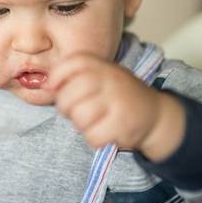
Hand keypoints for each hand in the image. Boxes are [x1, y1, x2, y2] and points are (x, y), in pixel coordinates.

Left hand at [49, 53, 184, 160]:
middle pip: (67, 96)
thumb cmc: (118, 95)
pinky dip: (95, 139)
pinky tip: (105, 131)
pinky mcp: (124, 123)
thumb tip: (46, 86)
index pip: (69, 64)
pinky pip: (93, 136)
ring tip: (94, 121)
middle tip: (74, 111)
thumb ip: (75, 77)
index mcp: (101, 64)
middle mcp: (110, 78)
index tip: (56, 88)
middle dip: (65, 108)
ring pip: (79, 118)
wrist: (155, 114)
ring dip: (81, 125)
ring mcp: (118, 101)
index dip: (56, 78)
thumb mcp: (100, 75)